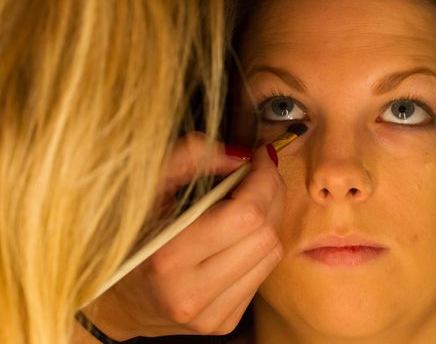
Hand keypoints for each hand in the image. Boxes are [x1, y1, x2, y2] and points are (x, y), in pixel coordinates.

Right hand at [81, 132, 284, 339]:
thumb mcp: (147, 188)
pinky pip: (263, 274)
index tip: (258, 160)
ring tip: (250, 202)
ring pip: (271, 254)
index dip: (262, 180)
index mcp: (167, 257)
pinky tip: (240, 234)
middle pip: (265, 234)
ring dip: (270, 219)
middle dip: (271, 195)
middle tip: (259, 175)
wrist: (120, 299)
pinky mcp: (223, 323)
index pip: (246, 215)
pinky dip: (259, 245)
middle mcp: (191, 293)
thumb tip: (240, 156)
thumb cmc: (131, 237)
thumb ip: (188, 158)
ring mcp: (210, 315)